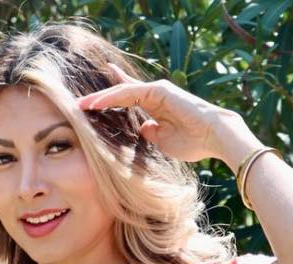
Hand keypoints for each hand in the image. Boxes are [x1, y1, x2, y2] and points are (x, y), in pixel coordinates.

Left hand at [76, 62, 234, 163]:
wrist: (214, 137)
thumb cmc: (194, 142)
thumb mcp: (163, 141)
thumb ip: (150, 134)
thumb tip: (142, 130)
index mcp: (155, 107)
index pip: (128, 101)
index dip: (109, 102)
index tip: (90, 108)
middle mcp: (155, 95)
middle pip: (121, 92)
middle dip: (100, 97)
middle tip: (78, 101)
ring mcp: (157, 91)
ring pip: (122, 92)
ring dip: (100, 98)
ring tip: (80, 104)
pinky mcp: (159, 90)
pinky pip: (130, 93)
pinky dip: (112, 97)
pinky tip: (96, 104)